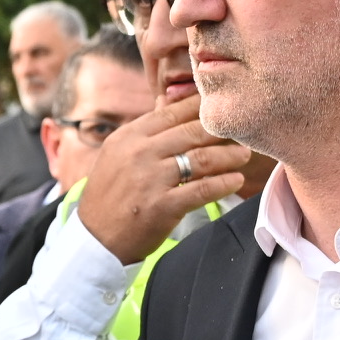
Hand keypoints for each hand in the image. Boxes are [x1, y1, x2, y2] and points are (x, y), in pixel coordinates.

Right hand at [75, 97, 253, 264]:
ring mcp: (150, 179)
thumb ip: (146, 128)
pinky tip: (236, 180)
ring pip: (202, 158)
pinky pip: (202, 190)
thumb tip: (166, 100)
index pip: (173, 112)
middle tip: (241, 132)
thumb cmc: (110, 195)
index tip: (222, 106)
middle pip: (192, 132)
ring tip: (244, 155)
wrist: (95, 239)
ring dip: (229, 155)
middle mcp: (139, 153)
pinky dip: (224, 183)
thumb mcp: (118, 154)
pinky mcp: (162, 206)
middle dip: (222, 130)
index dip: (202, 107)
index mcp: (129, 136)